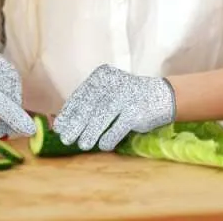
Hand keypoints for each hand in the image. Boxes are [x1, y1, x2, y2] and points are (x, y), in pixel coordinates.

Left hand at [53, 64, 175, 151]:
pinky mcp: (136, 110)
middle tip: (65, 139)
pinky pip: (118, 126)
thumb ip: (91, 102)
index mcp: (101, 76)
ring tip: (81, 145)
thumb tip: (67, 122)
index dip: (69, 112)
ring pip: (101, 116)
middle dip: (75, 124)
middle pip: (88, 106)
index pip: (80, 95)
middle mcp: (111, 82)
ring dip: (90, 133)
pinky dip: (109, 137)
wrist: (162, 96)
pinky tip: (103, 146)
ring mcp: (124, 95)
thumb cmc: (128, 96)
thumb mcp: (109, 92)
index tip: (59, 126)